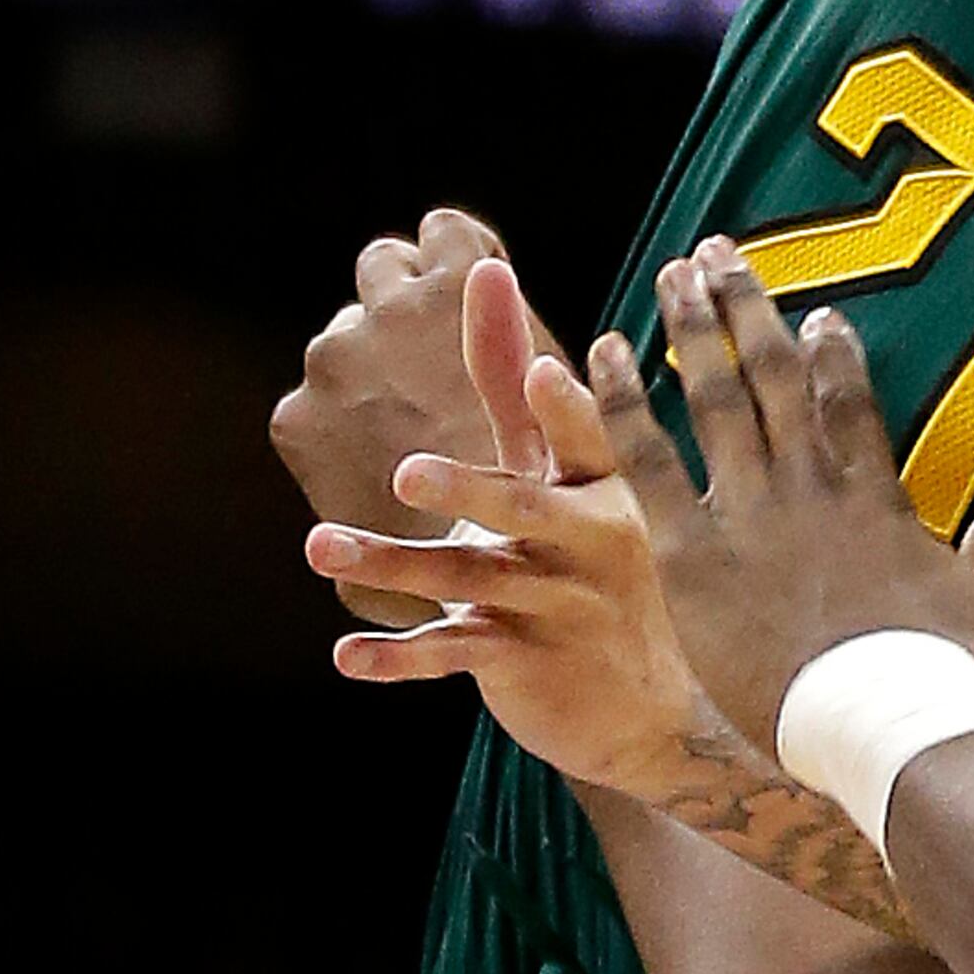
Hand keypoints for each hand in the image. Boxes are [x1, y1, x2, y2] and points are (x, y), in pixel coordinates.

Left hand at [302, 254, 733, 801]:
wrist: (653, 702)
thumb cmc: (598, 560)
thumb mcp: (574, 476)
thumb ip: (523, 384)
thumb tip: (488, 271)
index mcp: (603, 487)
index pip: (587, 439)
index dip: (567, 408)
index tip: (548, 372)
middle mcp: (584, 542)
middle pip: (519, 508)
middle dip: (465, 490)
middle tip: (406, 474)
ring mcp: (552, 605)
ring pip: (463, 579)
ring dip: (390, 563)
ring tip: (320, 544)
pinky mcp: (520, 661)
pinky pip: (450, 654)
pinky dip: (397, 658)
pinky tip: (345, 655)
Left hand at [600, 242, 973, 760]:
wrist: (882, 726)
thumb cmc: (942, 680)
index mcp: (876, 498)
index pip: (850, 400)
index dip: (833, 351)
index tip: (816, 312)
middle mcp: (810, 486)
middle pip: (775, 375)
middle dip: (748, 307)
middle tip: (720, 252)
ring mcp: (750, 513)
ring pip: (715, 396)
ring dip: (692, 328)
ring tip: (674, 273)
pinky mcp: (693, 553)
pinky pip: (650, 461)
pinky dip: (627, 401)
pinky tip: (606, 350)